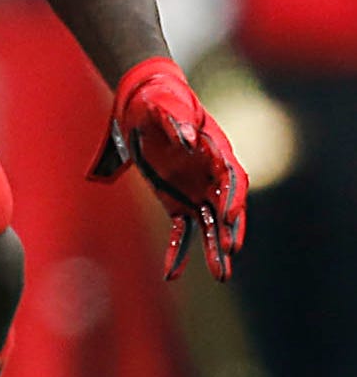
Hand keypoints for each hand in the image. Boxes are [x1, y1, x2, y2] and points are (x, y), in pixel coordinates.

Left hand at [91, 57, 247, 279]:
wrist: (144, 105)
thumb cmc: (158, 101)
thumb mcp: (163, 104)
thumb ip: (175, 119)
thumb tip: (188, 139)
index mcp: (215, 151)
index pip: (231, 178)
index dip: (233, 198)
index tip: (229, 216)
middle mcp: (211, 176)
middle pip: (227, 207)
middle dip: (230, 230)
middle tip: (232, 251)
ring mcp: (195, 191)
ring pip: (209, 225)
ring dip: (214, 249)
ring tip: (222, 276)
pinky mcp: (176, 202)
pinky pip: (180, 231)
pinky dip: (176, 251)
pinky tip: (172, 274)